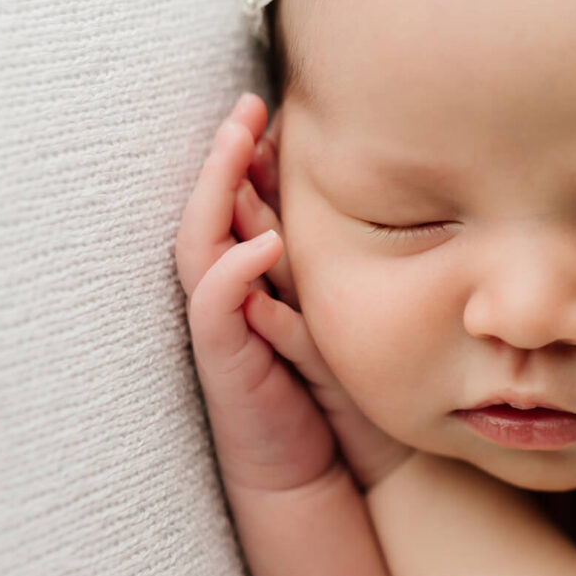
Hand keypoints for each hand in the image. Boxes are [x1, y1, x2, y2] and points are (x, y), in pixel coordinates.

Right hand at [174, 93, 413, 492]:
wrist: (318, 473)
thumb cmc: (337, 392)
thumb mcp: (344, 312)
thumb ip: (338, 264)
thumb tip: (376, 198)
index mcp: (256, 276)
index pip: (244, 201)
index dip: (253, 153)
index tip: (277, 106)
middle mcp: (229, 291)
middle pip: (213, 206)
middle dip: (225, 152)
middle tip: (249, 102)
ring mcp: (219, 323)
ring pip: (199, 241)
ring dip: (214, 188)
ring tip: (236, 141)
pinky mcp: (222, 360)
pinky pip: (212, 306)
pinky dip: (231, 270)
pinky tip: (259, 243)